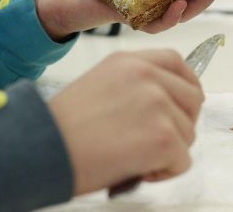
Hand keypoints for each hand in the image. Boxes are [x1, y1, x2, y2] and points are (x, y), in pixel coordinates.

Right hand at [48, 49, 203, 194]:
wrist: (39, 151)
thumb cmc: (61, 129)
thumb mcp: (101, 85)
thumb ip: (136, 85)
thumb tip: (168, 104)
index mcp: (130, 61)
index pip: (177, 63)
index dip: (185, 87)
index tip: (181, 106)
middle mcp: (147, 76)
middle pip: (193, 98)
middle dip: (181, 123)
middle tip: (155, 142)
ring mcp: (158, 104)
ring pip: (189, 132)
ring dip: (169, 151)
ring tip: (134, 156)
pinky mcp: (163, 135)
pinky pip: (183, 160)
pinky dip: (165, 172)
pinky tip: (138, 170)